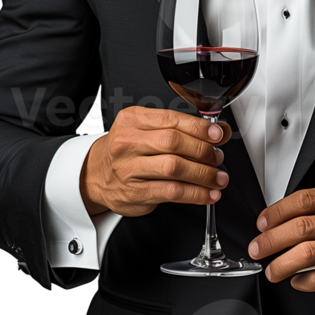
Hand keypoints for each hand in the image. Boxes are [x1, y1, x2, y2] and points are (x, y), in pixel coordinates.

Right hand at [80, 106, 230, 216]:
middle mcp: (128, 142)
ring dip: (203, 174)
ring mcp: (129, 169)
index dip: (199, 127)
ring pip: (174, 168)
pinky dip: (194, 194)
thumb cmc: (126, 149)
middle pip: (174, 143)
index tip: (218, 134)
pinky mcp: (135, 193)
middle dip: (203, 151)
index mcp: (133, 120)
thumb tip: (219, 130)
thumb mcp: (147, 129)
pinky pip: (171, 192)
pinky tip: (207, 194)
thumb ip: (181, 128)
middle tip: (217, 157)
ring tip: (218, 178)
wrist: (94, 174)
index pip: (171, 119)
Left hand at [247, 184, 314, 300]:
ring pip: (309, 253)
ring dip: (282, 263)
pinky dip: (304, 281)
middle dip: (271, 239)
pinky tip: (296, 281)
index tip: (262, 223)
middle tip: (258, 248)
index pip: (304, 200)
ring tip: (271, 270)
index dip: (277, 212)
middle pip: (302, 227)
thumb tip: (283, 218)